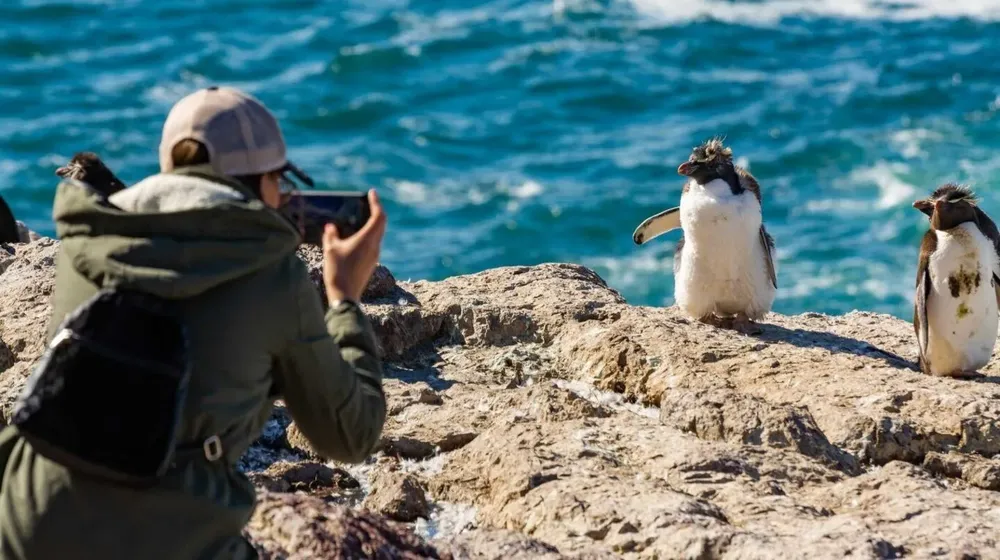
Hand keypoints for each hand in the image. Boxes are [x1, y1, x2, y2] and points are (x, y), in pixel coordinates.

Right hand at [322, 189, 386, 303]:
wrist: (345, 296)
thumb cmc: (337, 272)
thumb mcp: (330, 250)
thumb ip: (331, 235)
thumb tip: (331, 227)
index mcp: (368, 239)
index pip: (378, 216)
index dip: (376, 203)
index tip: (371, 192)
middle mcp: (375, 246)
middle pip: (381, 224)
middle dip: (376, 211)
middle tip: (368, 202)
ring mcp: (375, 256)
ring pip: (378, 234)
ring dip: (372, 224)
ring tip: (360, 218)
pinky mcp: (371, 263)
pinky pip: (373, 243)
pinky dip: (368, 235)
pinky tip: (356, 236)